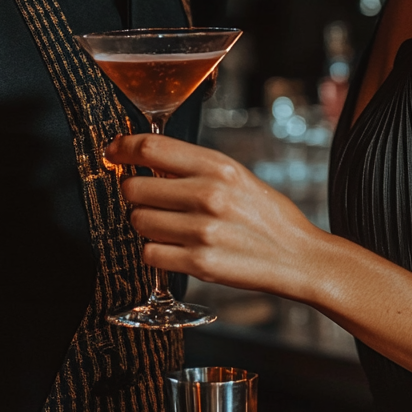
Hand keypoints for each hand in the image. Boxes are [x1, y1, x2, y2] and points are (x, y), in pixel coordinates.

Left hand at [106, 133, 325, 296]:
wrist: (297, 257)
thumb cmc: (267, 215)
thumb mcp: (237, 176)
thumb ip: (195, 167)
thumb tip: (146, 159)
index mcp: (219, 166)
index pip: (151, 148)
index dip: (123, 148)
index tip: (113, 151)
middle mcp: (208, 195)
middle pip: (135, 187)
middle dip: (136, 193)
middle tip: (151, 199)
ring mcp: (202, 231)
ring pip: (139, 221)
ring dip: (147, 224)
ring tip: (172, 226)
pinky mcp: (199, 264)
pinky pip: (149, 254)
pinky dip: (157, 252)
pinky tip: (177, 248)